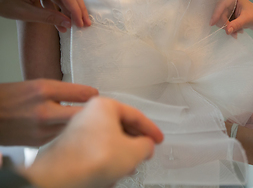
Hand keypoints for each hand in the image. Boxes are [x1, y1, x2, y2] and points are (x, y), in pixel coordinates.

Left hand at [0, 0, 90, 31]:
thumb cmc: (1, 0)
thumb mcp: (24, 13)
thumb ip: (49, 18)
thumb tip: (69, 24)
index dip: (75, 10)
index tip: (81, 24)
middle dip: (78, 8)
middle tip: (85, 23)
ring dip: (72, 6)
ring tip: (77, 22)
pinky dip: (61, 3)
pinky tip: (63, 18)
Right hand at [0, 79, 97, 145]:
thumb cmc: (11, 97)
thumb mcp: (38, 84)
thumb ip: (62, 91)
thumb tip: (87, 95)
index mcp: (44, 91)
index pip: (82, 93)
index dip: (93, 95)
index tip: (95, 96)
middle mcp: (44, 111)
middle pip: (82, 114)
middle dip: (91, 112)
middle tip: (94, 110)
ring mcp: (42, 129)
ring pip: (74, 127)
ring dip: (79, 123)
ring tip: (76, 117)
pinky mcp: (39, 142)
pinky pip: (61, 135)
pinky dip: (64, 131)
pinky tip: (60, 126)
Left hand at [22, 97, 163, 187]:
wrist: (61, 178)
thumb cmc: (95, 158)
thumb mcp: (134, 151)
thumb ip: (146, 144)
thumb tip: (146, 145)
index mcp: (105, 106)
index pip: (135, 115)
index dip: (151, 129)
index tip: (158, 139)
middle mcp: (89, 113)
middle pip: (121, 127)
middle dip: (135, 144)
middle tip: (145, 153)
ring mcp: (79, 130)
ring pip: (109, 141)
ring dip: (122, 155)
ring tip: (129, 168)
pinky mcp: (72, 146)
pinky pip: (96, 150)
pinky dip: (107, 160)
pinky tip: (111, 175)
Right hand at [210, 0, 252, 38]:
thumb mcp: (247, 19)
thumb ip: (237, 24)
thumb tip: (227, 31)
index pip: (222, 5)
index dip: (216, 14)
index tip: (212, 23)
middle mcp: (227, 1)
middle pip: (219, 13)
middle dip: (225, 25)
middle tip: (233, 33)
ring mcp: (226, 8)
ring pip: (220, 20)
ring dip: (227, 28)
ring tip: (237, 32)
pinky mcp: (225, 14)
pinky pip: (222, 23)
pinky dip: (228, 29)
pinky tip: (236, 31)